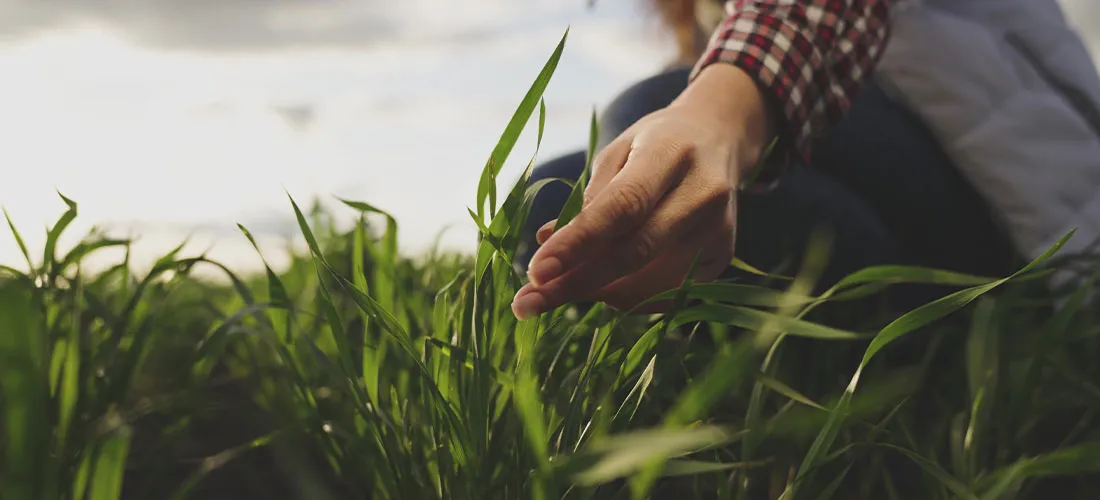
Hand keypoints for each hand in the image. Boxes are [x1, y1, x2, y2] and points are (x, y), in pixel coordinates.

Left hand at [512, 64, 772, 319]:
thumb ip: (587, 199)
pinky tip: (599, 288)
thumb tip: (547, 245)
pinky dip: (626, 298)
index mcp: (671, 154)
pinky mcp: (723, 259)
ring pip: (650, 284)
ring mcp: (719, 231)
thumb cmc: (654, 144)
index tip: (535, 271)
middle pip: (635, 253)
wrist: (719, 140)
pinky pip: (667, 295)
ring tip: (555, 292)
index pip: (622, 207)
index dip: (577, 243)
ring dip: (596, 294)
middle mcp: (703, 195)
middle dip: (576, 283)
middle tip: (526, 303)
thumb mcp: (617, 151)